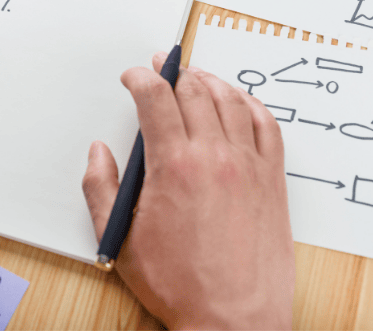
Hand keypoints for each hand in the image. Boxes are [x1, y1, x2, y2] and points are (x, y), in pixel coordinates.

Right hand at [83, 52, 294, 329]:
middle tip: (161, 67)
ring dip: (209, 81)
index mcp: (174, 166)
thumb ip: (101, 188)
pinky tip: (240, 101)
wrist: (233, 320)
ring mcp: (249, 165)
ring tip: (195, 76)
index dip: (139, 77)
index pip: (155, 98)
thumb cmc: (180, 285)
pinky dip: (251, 104)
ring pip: (231, 100)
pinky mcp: (273, 180)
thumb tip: (99, 153)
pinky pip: (267, 125)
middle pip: (193, 91)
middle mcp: (215, 156)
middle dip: (172, 72)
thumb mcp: (121, 239)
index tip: (132, 76)